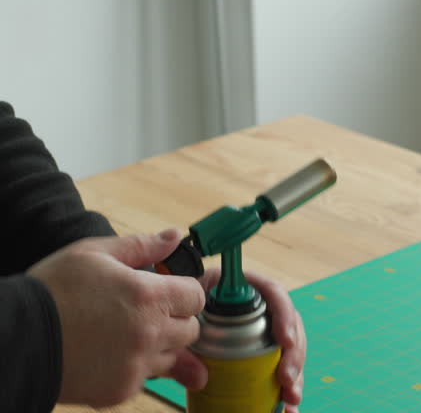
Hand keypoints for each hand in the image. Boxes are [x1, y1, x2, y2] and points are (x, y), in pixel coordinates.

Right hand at [28, 229, 204, 406]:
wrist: (16, 337)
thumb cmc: (52, 290)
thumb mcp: (93, 253)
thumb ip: (141, 246)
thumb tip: (173, 236)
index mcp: (149, 296)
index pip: (196, 296)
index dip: (185, 291)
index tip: (172, 290)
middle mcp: (149, 333)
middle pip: (191, 329)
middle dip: (176, 319)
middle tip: (147, 312)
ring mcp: (136, 365)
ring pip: (172, 356)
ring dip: (160, 345)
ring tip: (126, 333)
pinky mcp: (121, 390)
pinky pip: (145, 378)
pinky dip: (136, 367)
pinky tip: (112, 353)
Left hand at [169, 268, 305, 412]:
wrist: (166, 324)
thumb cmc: (173, 314)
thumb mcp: (178, 321)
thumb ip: (182, 343)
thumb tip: (199, 376)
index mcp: (240, 288)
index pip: (272, 293)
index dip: (284, 315)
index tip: (284, 341)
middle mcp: (258, 306)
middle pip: (288, 325)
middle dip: (294, 355)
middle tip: (286, 380)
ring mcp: (263, 329)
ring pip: (289, 349)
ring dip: (296, 374)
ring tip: (291, 398)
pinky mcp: (262, 351)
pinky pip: (281, 366)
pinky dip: (288, 387)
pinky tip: (289, 406)